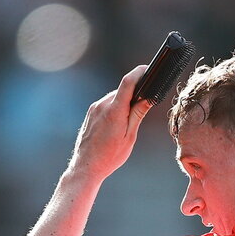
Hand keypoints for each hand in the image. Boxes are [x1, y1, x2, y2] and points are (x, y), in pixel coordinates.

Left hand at [68, 64, 150, 181]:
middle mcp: (102, 105)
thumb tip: (147, 98)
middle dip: (134, 95)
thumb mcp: (129, 137)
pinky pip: (106, 105)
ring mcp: (94, 108)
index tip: (147, 69)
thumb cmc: (109, 156)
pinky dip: (115, 109)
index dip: (139, 72)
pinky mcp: (90, 113)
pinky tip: (116, 125)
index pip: (128, 82)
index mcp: (115, 111)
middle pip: (123, 91)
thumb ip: (138, 114)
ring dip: (124, 104)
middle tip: (143, 108)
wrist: (86, 166)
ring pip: (115, 98)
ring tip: (126, 124)